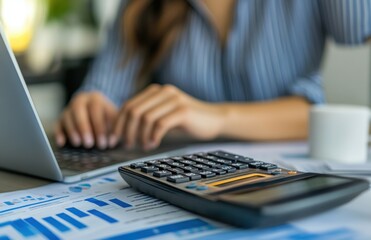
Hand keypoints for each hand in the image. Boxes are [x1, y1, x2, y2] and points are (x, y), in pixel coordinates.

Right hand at [54, 92, 117, 148]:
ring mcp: (69, 109)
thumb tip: (112, 141)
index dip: (99, 127)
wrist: (99, 113)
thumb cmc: (109, 119)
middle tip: (89, 144)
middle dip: (83, 128)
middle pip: (78, 110)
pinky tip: (61, 143)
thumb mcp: (115, 120)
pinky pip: (57, 125)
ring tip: (78, 144)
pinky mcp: (60, 118)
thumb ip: (114, 127)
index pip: (95, 110)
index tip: (103, 143)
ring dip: (72, 131)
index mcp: (96, 99)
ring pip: (67, 117)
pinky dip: (58, 134)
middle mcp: (80, 100)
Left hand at [109, 84, 225, 149]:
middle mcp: (163, 91)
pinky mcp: (183, 111)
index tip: (115, 139)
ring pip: (145, 118)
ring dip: (141, 136)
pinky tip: (154, 145)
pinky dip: (153, 136)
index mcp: (155, 91)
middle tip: (128, 145)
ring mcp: (174, 100)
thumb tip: (123, 130)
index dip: (119, 123)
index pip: (128, 105)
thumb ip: (147, 116)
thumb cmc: (187, 120)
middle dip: (127, 131)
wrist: (214, 119)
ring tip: (144, 146)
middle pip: (134, 111)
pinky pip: (160, 124)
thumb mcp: (164, 115)